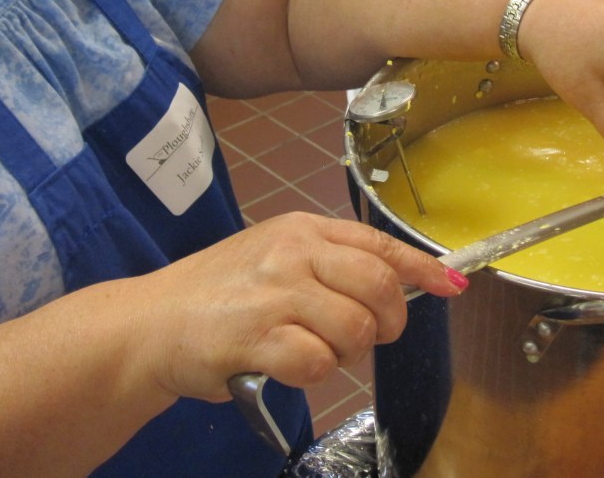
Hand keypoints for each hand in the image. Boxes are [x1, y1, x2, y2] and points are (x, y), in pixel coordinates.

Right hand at [127, 212, 464, 402]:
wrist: (151, 322)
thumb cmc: (218, 294)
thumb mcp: (273, 257)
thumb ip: (328, 264)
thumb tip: (397, 284)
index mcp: (300, 228)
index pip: (378, 244)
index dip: (422, 268)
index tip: (452, 286)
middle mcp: (292, 252)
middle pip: (379, 288)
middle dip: (387, 323)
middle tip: (365, 338)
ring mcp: (274, 292)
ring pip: (356, 329)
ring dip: (346, 353)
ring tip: (313, 351)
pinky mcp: (257, 336)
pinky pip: (319, 363)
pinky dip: (313, 373)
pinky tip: (286, 365)